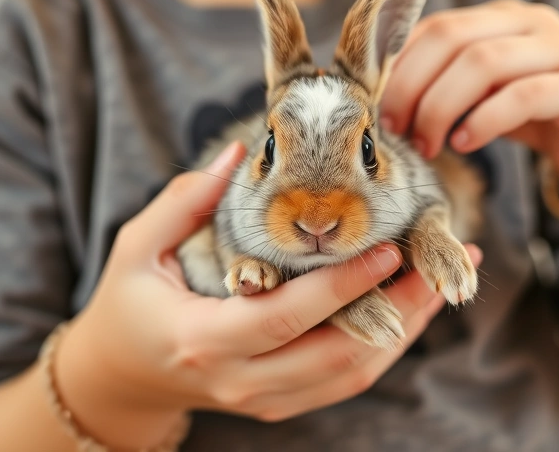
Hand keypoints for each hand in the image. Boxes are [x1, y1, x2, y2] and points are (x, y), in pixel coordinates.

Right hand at [54, 141, 481, 446]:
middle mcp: (240, 380)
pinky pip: (344, 381)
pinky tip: (406, 308)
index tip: (390, 247)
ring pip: (352, 374)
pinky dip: (382, 346)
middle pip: (338, 355)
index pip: (287, 316)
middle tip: (438, 261)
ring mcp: (263, 400)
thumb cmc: (127, 304)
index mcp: (204, 339)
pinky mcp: (279, 404)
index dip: (344, 285)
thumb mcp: (137, 248)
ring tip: (438, 281)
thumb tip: (240, 153)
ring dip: (403, 330)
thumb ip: (185, 201)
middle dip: (399, 310)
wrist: (120, 379)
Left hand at [380, 0, 558, 188]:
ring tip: (429, 143)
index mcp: (499, 18)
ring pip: (484, 62)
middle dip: (412, 86)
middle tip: (396, 129)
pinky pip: (524, 95)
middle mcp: (530, 22)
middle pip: (452, 38)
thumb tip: (384, 102)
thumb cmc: (534, 120)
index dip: (398, 67)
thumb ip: (444, 85)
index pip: (434, 26)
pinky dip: (485, 119)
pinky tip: (465, 142)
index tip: (378, 112)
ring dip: (442, 106)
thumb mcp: (481, 96)